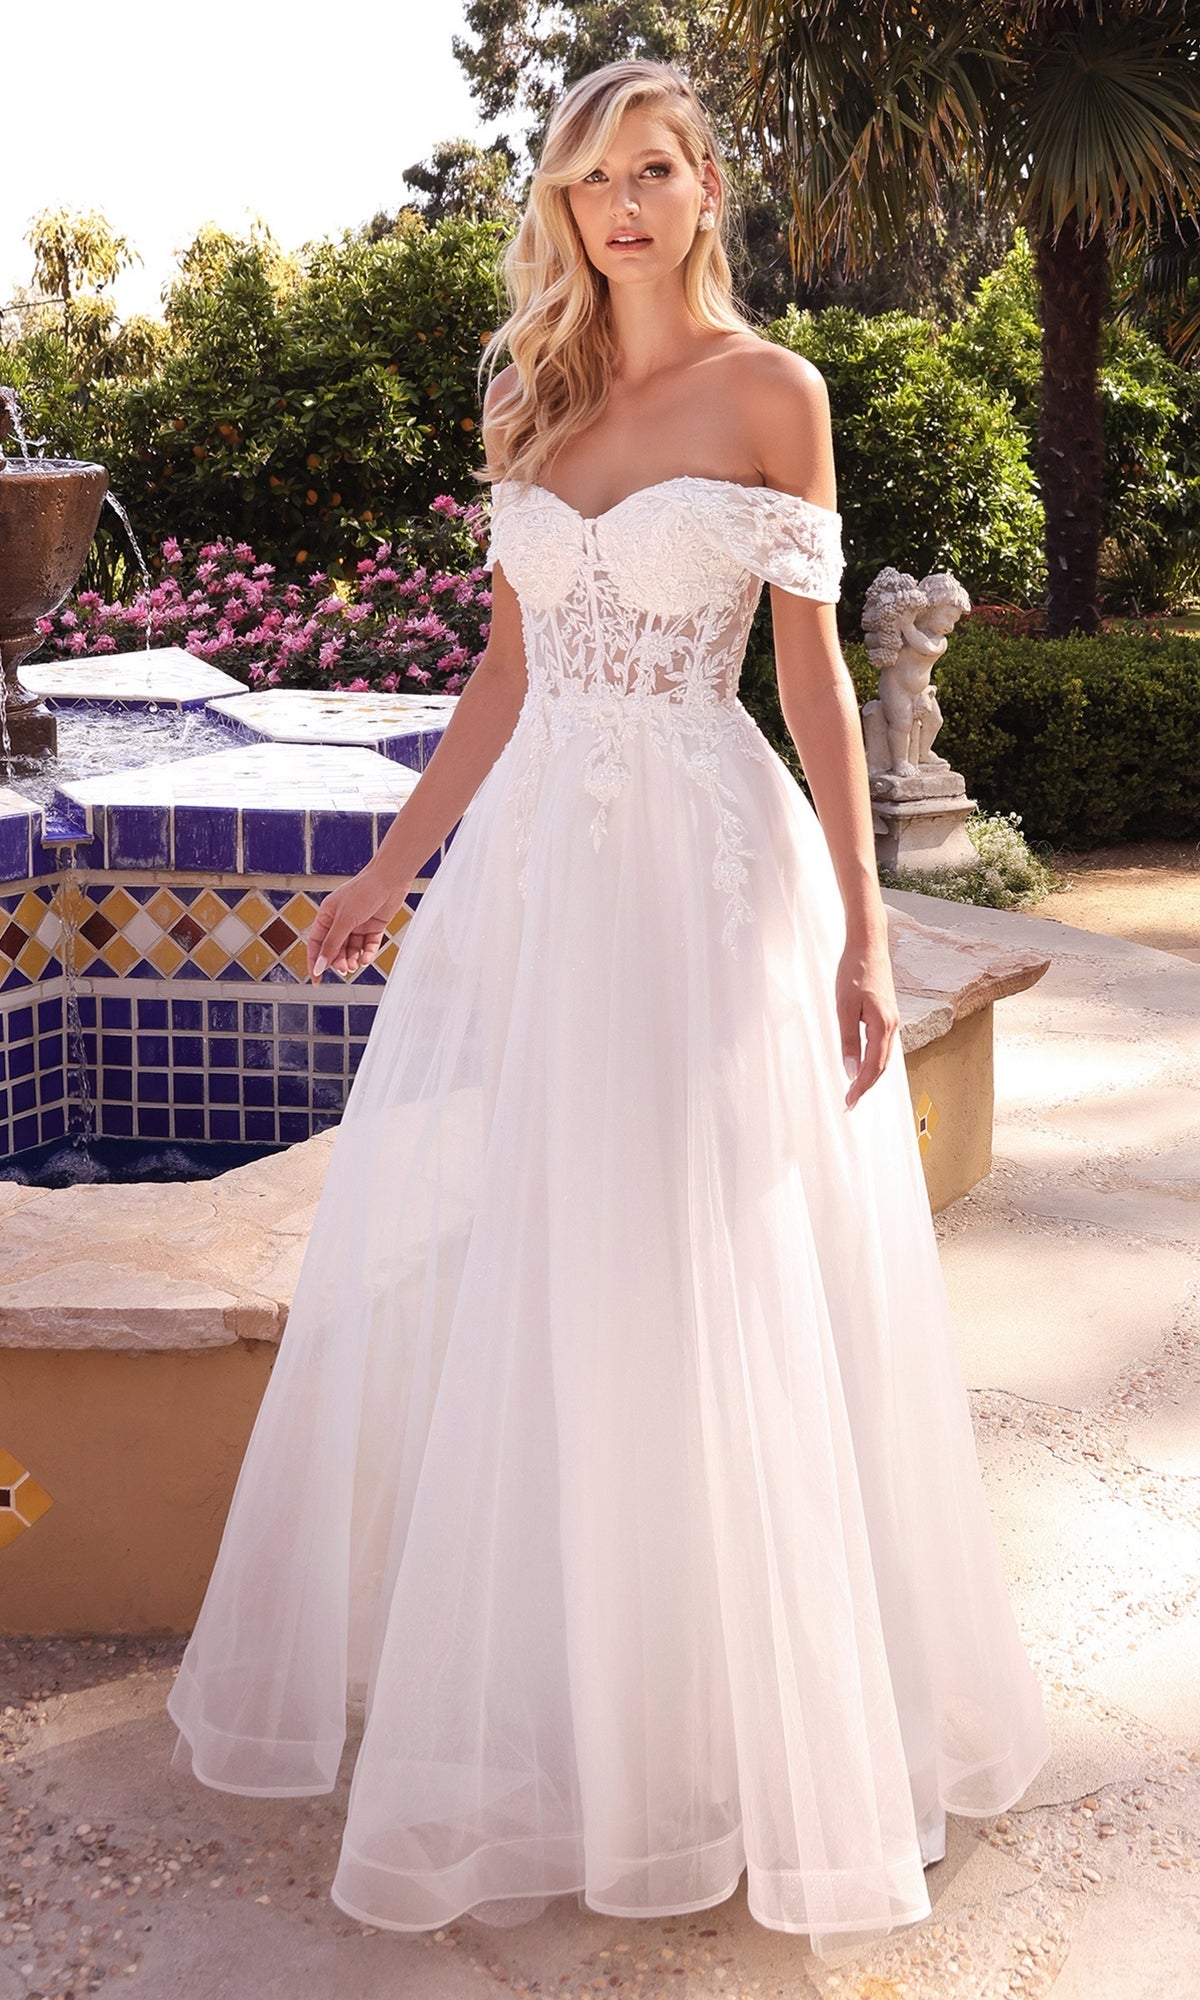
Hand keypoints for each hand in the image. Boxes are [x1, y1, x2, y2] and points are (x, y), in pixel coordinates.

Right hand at [306, 864, 407, 980]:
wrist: (390, 879)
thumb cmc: (364, 892)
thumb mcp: (344, 921)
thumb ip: (332, 945)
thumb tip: (319, 966)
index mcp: (326, 915)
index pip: (316, 944)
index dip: (315, 962)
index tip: (316, 980)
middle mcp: (341, 920)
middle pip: (335, 949)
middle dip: (339, 961)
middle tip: (345, 969)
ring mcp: (358, 924)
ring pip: (352, 949)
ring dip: (353, 959)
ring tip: (357, 964)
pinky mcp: (374, 926)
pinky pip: (368, 945)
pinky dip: (367, 953)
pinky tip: (367, 958)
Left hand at [836, 933, 899, 1109]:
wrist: (868, 946)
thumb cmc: (854, 972)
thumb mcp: (844, 1007)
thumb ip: (847, 1040)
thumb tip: (849, 1070)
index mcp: (882, 1025)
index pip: (872, 1066)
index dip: (861, 1087)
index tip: (849, 1102)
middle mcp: (891, 1025)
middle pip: (881, 1066)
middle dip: (866, 1086)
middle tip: (850, 1103)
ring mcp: (891, 1020)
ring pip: (883, 1056)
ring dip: (870, 1075)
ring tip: (855, 1089)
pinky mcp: (887, 1014)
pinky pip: (883, 1045)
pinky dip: (874, 1060)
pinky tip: (864, 1064)